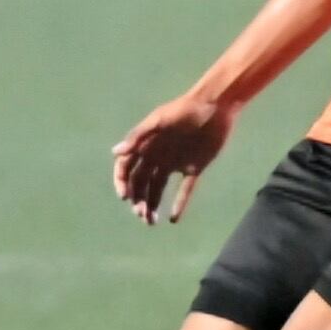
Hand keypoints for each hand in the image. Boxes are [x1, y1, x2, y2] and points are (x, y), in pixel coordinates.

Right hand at [109, 92, 236, 224]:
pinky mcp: (194, 168)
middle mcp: (157, 157)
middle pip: (141, 183)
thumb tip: (115, 152)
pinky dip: (179, 204)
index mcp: (145, 145)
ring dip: (152, 204)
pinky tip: (174, 219)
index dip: (123, 183)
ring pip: (158, 188)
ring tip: (151, 221)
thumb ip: (138, 136)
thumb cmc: (184, 110)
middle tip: (141, 215)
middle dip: (138, 200)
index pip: (126, 168)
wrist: (215, 107)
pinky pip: (185, 190)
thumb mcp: (159, 120)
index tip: (125, 197)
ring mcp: (174, 164)